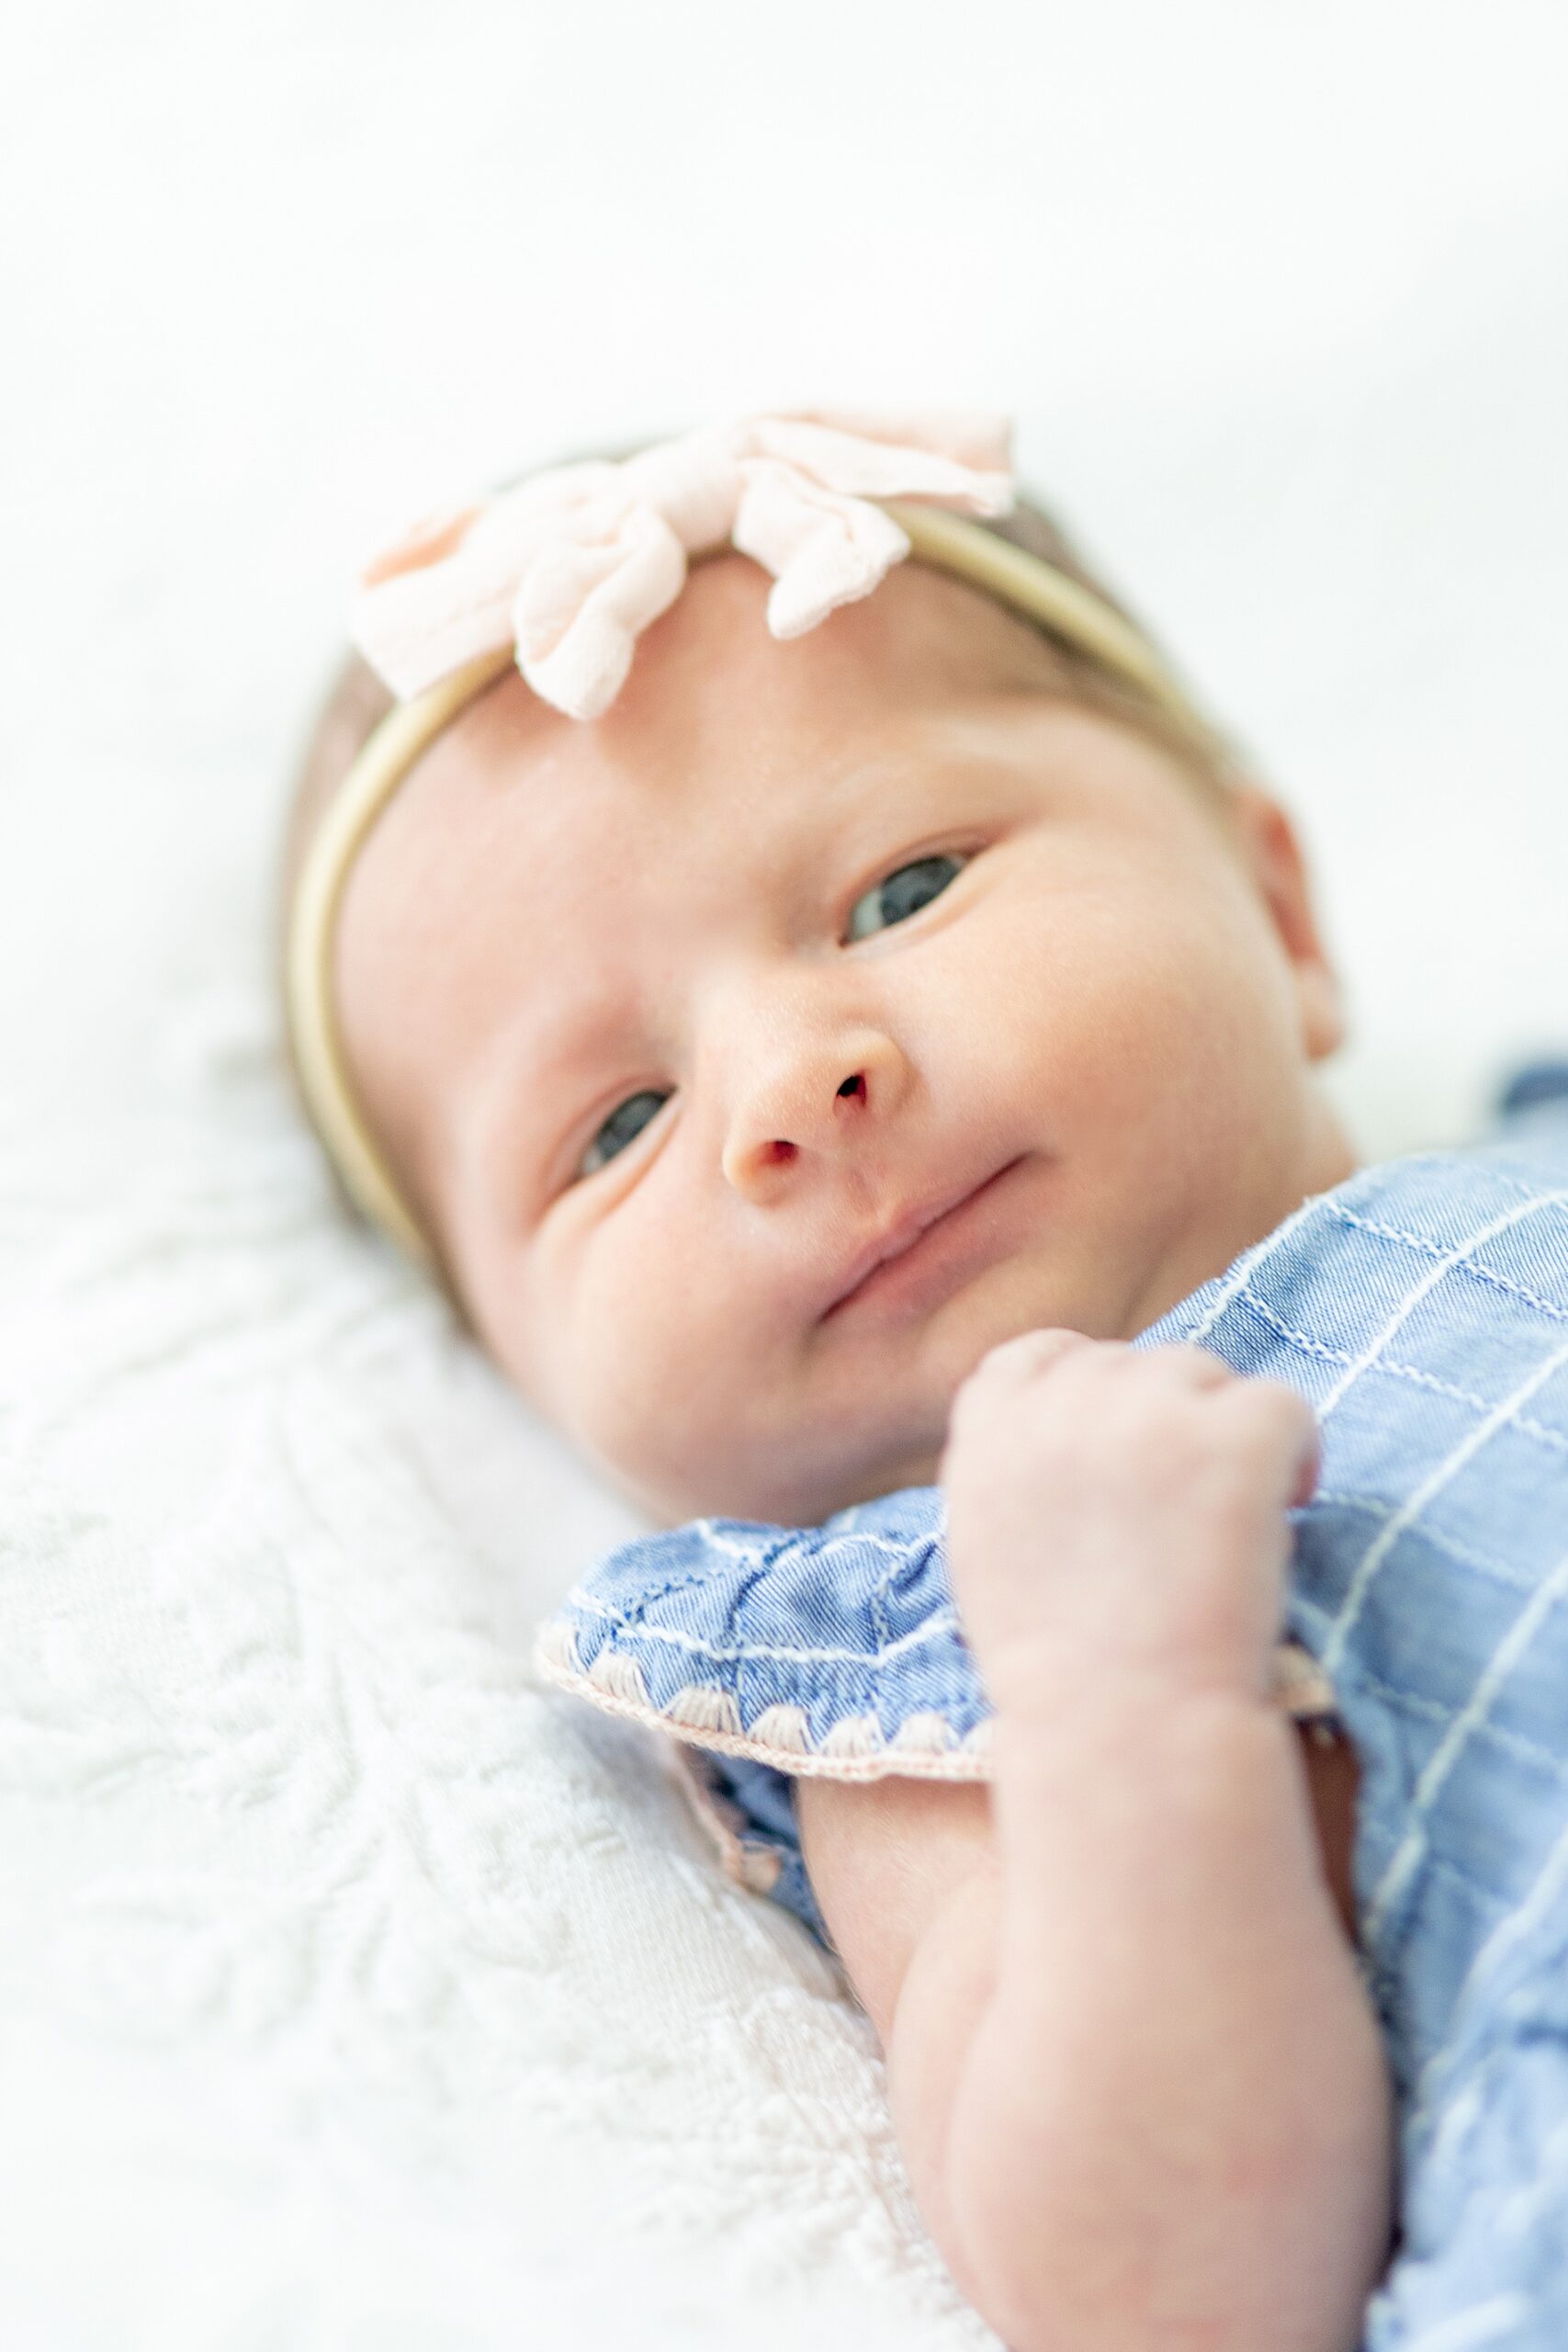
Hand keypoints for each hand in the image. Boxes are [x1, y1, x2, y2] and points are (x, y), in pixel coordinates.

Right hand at [940, 1329, 1318, 1717]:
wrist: (1125, 1727)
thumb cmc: (1059, 1668)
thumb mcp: (987, 1547)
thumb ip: (1018, 1466)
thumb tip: (1074, 1427)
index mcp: (991, 1426)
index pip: (1042, 1357)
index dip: (1091, 1393)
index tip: (1124, 1449)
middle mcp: (1064, 1400)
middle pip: (1135, 1366)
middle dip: (1166, 1425)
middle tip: (1184, 1515)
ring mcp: (1149, 1408)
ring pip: (1209, 1379)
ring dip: (1225, 1438)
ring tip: (1226, 1527)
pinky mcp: (1232, 1432)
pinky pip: (1283, 1407)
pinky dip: (1293, 1455)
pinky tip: (1281, 1512)